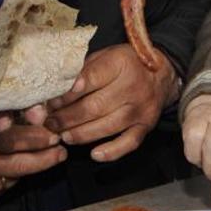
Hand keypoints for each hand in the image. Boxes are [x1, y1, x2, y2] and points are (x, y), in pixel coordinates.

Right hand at [0, 107, 66, 206]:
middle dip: (45, 159)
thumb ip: (3, 114)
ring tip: (33, 156)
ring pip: (13, 179)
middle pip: (20, 166)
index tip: (55, 136)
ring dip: (25, 168)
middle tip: (61, 152)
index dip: (37, 139)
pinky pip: (1, 189)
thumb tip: (37, 112)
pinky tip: (2, 169)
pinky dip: (7, 179)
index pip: (14, 140)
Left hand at [43, 44, 178, 162]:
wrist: (161, 71)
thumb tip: (54, 91)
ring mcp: (141, 108)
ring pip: (108, 126)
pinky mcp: (146, 126)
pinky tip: (94, 154)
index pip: (90, 79)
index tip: (51, 102)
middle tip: (50, 124)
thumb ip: (82, 71)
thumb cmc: (124, 63)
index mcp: (120, 63)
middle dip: (67, 118)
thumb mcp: (104, 55)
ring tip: (64, 136)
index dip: (68, 93)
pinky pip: (129, 143)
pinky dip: (111, 152)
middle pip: (95, 106)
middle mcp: (133, 86)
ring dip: (81, 134)